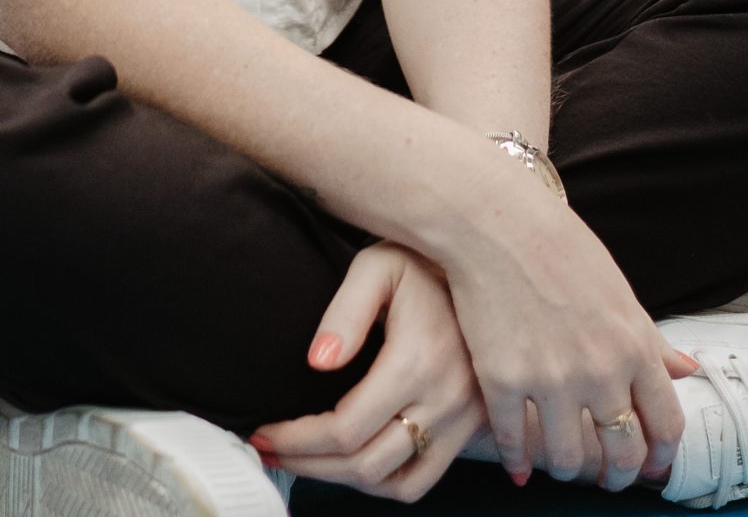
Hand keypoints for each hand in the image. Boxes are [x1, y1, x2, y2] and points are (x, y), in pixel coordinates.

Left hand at [251, 244, 485, 500]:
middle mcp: (445, 401)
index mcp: (418, 362)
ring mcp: (463, 421)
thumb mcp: (377, 265)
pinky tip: (353, 465)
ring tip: (305, 462)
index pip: (347, 428)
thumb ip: (345, 311)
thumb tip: (317, 363)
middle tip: (269, 451)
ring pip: (396, 484)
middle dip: (309, 465)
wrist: (483, 267)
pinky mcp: (471, 428)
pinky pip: (423, 481)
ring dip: (343, 480)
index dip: (298, 439)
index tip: (263, 433)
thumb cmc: (422, 263)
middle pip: (366, 464)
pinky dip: (384, 484)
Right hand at [441, 159, 688, 491]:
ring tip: (560, 462)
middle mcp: (599, 372)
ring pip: (568, 459)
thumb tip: (689, 370)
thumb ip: (650, 338)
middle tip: (606, 475)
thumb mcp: (618, 289)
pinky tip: (519, 463)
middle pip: (621, 453)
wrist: (496, 219)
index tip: (650, 464)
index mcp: (634, 347)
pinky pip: (514, 442)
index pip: (666, 424)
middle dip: (617, 474)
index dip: (660, 454)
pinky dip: (518, 459)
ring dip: (567, 468)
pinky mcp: (502, 381)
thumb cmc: (559, 246)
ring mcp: (550, 380)